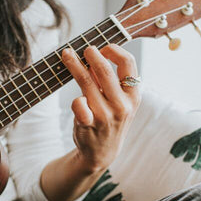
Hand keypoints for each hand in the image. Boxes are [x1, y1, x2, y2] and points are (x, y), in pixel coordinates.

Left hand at [62, 44, 140, 173]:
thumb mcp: (118, 101)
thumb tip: (95, 54)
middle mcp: (122, 105)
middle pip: (105, 70)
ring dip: (74, 65)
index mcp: (133, 97)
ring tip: (67, 55)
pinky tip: (76, 99)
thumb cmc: (110, 120)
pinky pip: (78, 103)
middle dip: (92, 54)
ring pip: (87, 82)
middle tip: (84, 48)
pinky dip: (75, 98)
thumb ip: (108, 80)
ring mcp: (105, 115)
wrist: (102, 153)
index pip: (128, 64)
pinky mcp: (88, 124)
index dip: (114, 50)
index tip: (103, 47)